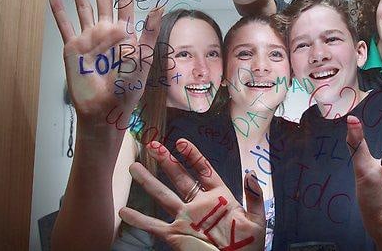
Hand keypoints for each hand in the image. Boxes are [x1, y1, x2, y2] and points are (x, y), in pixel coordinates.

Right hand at [49, 0, 161, 127]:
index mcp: (126, 34)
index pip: (126, 3)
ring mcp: (89, 39)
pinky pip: (64, 26)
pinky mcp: (72, 48)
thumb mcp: (142, 58)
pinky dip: (59, 12)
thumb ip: (148, 32)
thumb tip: (158, 7)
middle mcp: (107, 32)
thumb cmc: (128, 88)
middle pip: (103, 0)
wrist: (105, 109)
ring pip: (83, 8)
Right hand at [120, 139, 265, 250]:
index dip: (192, 155)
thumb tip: (250, 173)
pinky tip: (124, 211)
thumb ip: (254, 196)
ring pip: (163, 196)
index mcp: (219, 196)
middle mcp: (199, 204)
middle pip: (179, 177)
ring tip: (133, 167)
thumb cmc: (248, 246)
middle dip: (166, 161)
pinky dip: (139, 219)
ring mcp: (186, 219)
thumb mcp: (257, 219)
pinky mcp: (176, 235)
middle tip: (152, 145)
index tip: (180, 142)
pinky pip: (154, 226)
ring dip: (148, 182)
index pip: (203, 169)